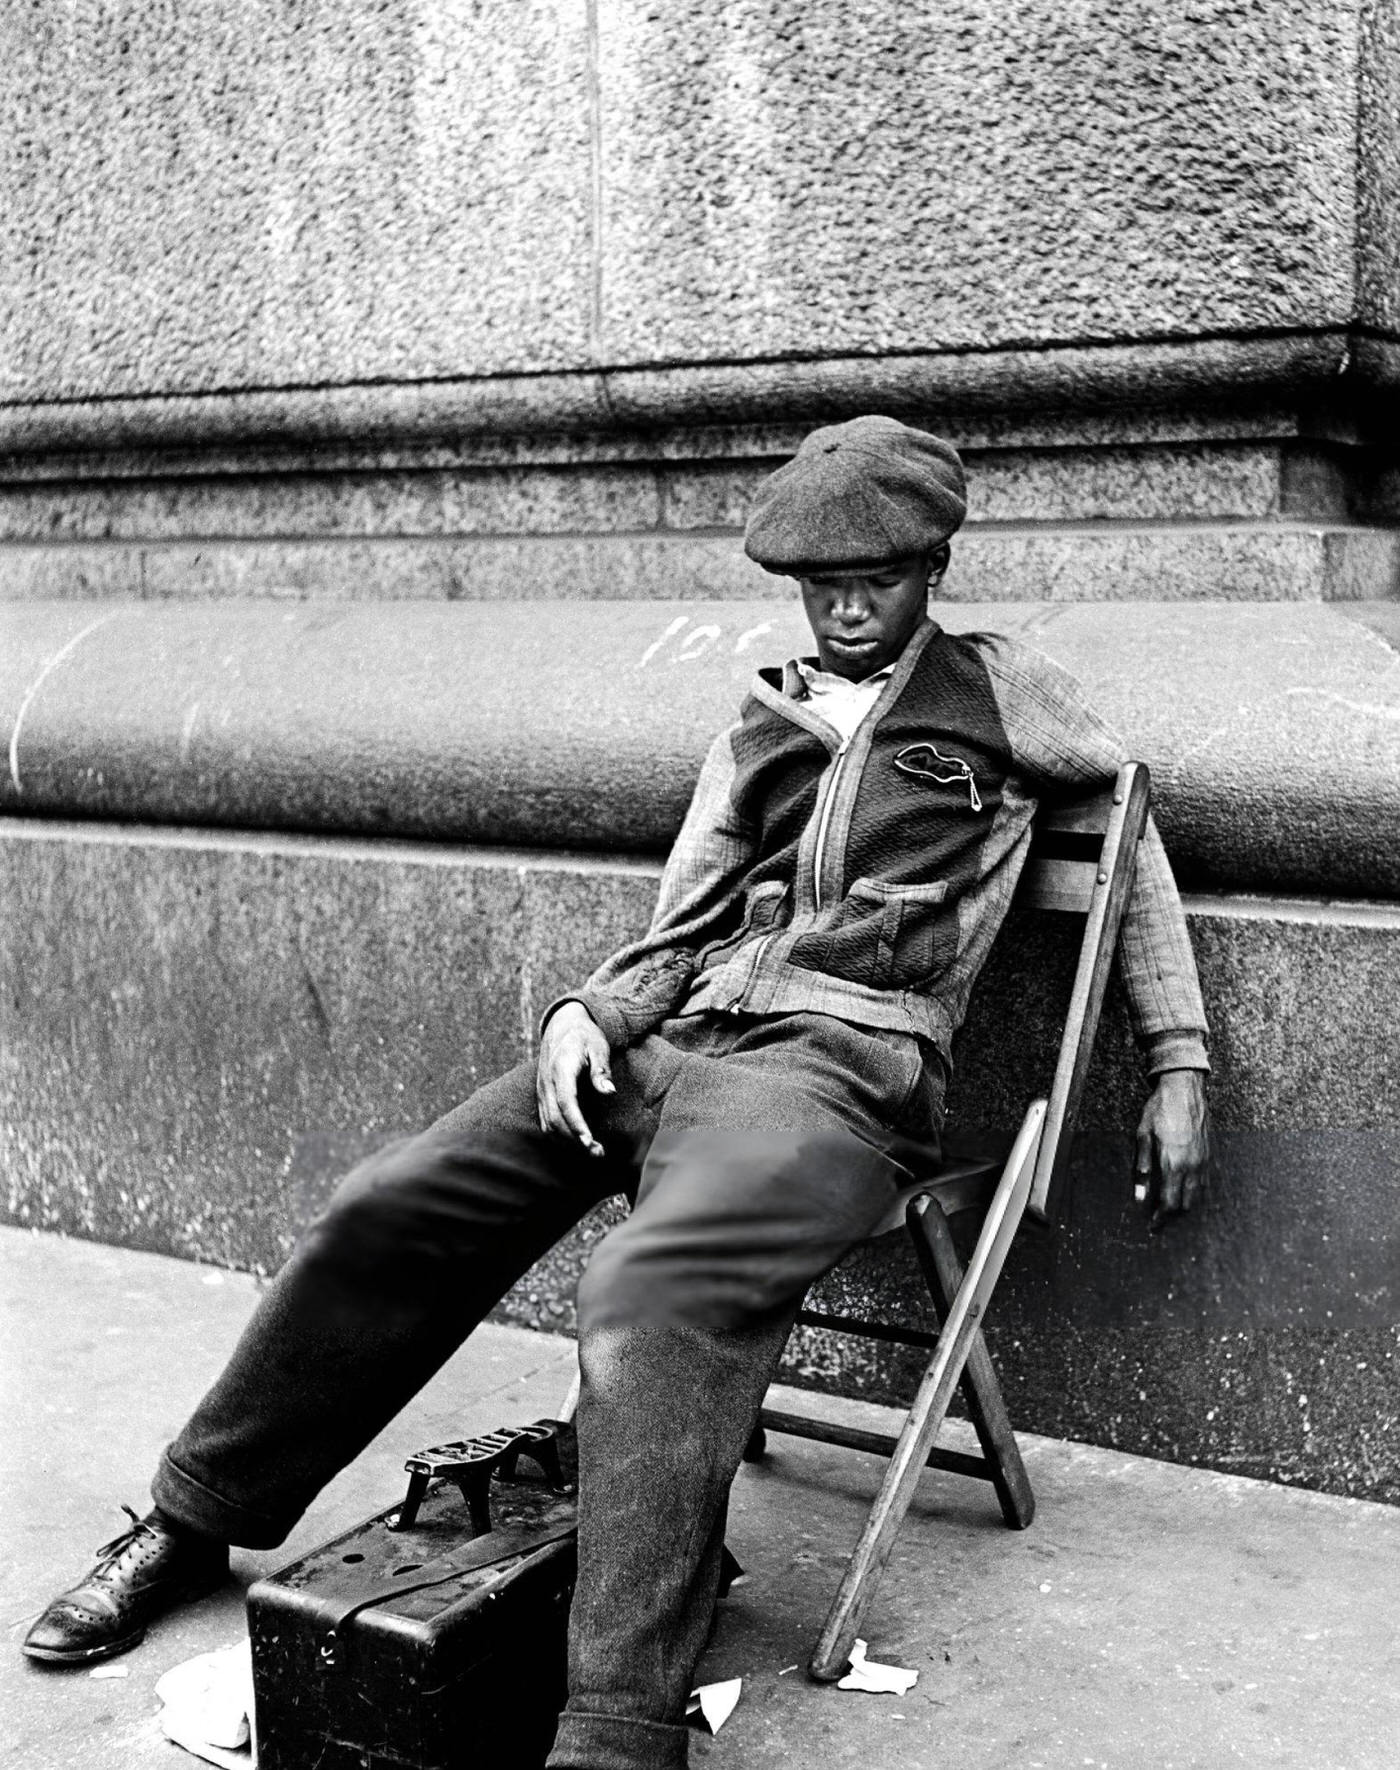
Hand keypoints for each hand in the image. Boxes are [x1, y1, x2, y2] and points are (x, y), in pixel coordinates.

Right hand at [536, 1002, 614, 1157]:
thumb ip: (602, 1069)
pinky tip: (577, 1143)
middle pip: (555, 1119)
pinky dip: (559, 1137)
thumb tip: (610, 1092)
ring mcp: (542, 1091)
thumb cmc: (584, 1035)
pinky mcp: (542, 1097)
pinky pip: (546, 1122)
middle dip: (575, 1140)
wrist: (562, 1025)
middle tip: (599, 1154)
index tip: (589, 1141)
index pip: (566, 1102)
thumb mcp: (598, 1045)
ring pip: (548, 1124)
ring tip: (593, 1151)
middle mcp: (547, 1083)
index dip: (576, 1124)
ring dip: (567, 1142)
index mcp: (561, 1069)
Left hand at [1134, 1069, 1209, 1230]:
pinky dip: (1195, 1193)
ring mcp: (1203, 1161)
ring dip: (1184, 1206)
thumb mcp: (1142, 1136)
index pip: (1169, 1203)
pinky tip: (1185, 1191)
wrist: (1185, 1089)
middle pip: (1185, 1205)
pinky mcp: (1209, 1154)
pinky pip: (1205, 1183)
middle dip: (1172, 1217)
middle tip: (1160, 1220)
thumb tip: (1139, 1196)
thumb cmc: (1160, 1110)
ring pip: (1198, 1196)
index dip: (1161, 1219)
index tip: (1153, 1226)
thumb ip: (1142, 1168)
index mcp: (1173, 1164)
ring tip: (1170, 1208)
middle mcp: (1192, 1167)